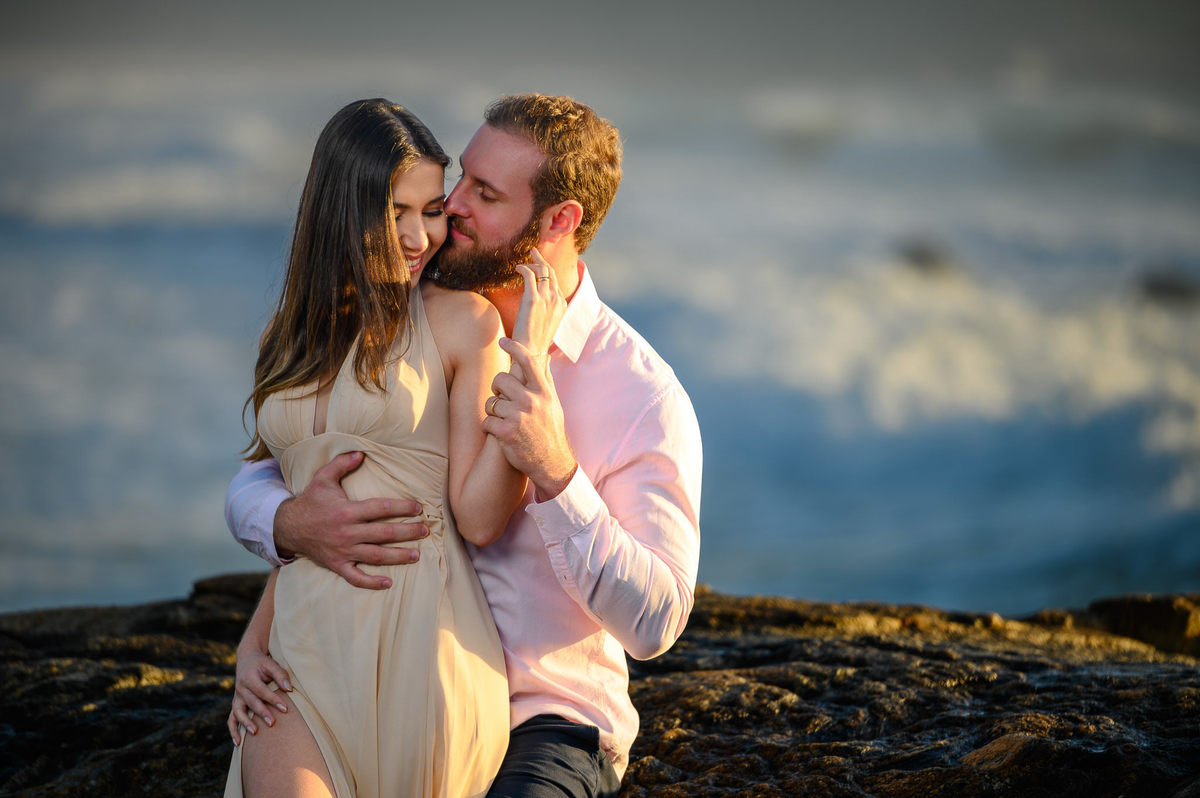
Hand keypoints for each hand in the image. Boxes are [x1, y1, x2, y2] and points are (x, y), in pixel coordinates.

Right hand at [227, 647, 292, 745]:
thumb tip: (289, 689)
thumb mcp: (271, 664)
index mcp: (249, 678)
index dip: (273, 700)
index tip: (285, 709)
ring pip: (238, 712)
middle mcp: (240, 689)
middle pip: (251, 702)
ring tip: (255, 732)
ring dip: (245, 723)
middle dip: (261, 713)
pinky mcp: (236, 704)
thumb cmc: (262, 664)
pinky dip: (233, 730)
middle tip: (272, 723)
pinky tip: (238, 743)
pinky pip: (231, 719)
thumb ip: (281, 675)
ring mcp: (237, 698)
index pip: (262, 691)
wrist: (247, 659)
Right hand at [274, 451, 427, 588]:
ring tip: (417, 555)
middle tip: (425, 530)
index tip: (418, 508)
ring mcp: (343, 551)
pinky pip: (356, 578)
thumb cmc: (310, 501)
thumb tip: (361, 453)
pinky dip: (371, 583)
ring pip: (376, 556)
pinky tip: (388, 583)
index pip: (380, 508)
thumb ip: (342, 464)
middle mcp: (347, 532)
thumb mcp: (323, 478)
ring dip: (398, 557)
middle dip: (407, 532)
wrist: (287, 527)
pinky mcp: (337, 565)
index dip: (401, 508)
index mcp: (347, 511)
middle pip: (384, 534)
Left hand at [483, 337, 577, 498]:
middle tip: (502, 399)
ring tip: (505, 421)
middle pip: (500, 379)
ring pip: (491, 402)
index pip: (528, 362)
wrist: (552, 464)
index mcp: (544, 392)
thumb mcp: (554, 404)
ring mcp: (519, 416)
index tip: (503, 341)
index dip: (514, 348)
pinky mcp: (506, 432)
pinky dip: (489, 428)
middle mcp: (532, 401)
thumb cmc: (550, 432)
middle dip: (497, 389)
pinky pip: (486, 420)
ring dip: (493, 412)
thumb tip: (542, 357)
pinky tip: (501, 434)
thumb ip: (545, 381)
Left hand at [508, 250, 565, 384]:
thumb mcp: (546, 325)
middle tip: (533, 252)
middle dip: (542, 260)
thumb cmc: (536, 342)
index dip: (547, 271)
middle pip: (551, 272)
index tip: (539, 266)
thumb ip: (545, 313)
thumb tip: (537, 311)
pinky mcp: (533, 299)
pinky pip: (529, 276)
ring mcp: (546, 299)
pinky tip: (516, 269)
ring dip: (533, 262)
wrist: (533, 351)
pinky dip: (523, 269)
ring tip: (524, 258)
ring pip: (542, 271)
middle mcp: (557, 299)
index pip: (556, 282)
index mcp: (562, 305)